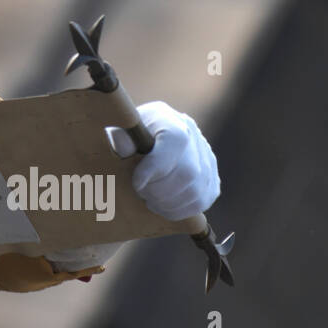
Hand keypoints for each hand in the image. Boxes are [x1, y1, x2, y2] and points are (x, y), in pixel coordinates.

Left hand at [110, 101, 219, 220]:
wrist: (138, 144)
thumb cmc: (123, 139)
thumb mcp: (116, 135)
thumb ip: (118, 139)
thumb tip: (123, 146)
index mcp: (167, 118)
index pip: (175, 141)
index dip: (155, 167)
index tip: (136, 183)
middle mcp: (192, 133)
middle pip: (188, 171)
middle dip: (160, 190)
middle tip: (142, 193)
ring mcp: (205, 156)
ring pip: (196, 190)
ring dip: (169, 203)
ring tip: (150, 200)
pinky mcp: (211, 178)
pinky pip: (202, 201)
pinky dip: (180, 210)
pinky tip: (162, 206)